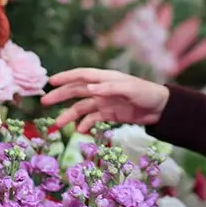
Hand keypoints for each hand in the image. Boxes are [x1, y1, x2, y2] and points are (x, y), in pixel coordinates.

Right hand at [40, 68, 169, 132]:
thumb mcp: (129, 89)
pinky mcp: (109, 114)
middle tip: (44, 102)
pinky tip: (79, 131)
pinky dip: (84, 124)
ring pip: (81, 108)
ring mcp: (104, 102)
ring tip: (57, 124)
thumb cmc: (146, 93)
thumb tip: (89, 88)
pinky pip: (92, 119)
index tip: (51, 81)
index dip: (66, 77)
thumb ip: (109, 88)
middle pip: (76, 91)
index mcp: (105, 79)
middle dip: (60, 96)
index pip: (81, 75)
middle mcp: (101, 89)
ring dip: (69, 115)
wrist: (160, 108)